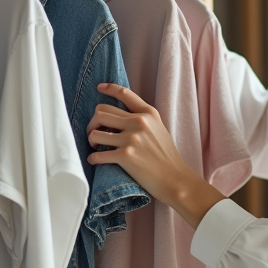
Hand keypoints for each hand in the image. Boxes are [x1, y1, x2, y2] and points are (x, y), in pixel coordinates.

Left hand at [88, 83, 225, 228]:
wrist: (176, 179)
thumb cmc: (167, 157)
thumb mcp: (159, 129)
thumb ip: (143, 120)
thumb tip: (118, 118)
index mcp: (148, 113)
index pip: (124, 93)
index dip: (108, 88)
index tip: (99, 88)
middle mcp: (139, 122)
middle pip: (101, 112)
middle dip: (92, 122)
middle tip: (94, 132)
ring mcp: (132, 139)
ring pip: (95, 132)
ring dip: (91, 140)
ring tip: (96, 146)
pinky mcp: (126, 156)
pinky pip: (97, 155)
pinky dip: (93, 158)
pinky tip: (95, 160)